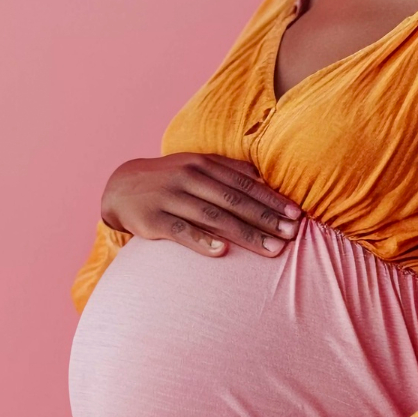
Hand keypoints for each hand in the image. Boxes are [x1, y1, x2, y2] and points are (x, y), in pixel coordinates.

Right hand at [100, 153, 302, 256]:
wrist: (121, 187)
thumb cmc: (169, 179)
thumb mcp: (195, 165)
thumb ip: (228, 170)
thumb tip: (262, 176)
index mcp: (203, 164)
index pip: (244, 183)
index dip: (271, 200)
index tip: (296, 216)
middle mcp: (189, 177)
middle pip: (234, 200)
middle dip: (266, 219)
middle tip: (292, 235)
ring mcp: (170, 197)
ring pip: (214, 217)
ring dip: (246, 234)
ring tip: (272, 250)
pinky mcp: (153, 219)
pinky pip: (181, 231)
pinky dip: (202, 241)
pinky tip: (222, 252)